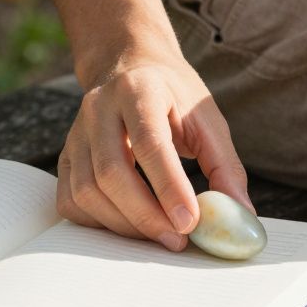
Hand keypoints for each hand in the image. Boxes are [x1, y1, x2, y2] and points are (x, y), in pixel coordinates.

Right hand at [57, 49, 251, 250]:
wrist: (128, 67)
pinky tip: (129, 225)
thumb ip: (225, 166)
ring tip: (160, 235)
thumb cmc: (173, 96)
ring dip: (124, 224)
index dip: (169, 187)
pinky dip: (98, 223)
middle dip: (145, 215)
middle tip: (177, 239)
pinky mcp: (66, 155)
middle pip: (111, 171)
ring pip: (86, 190)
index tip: (190, 222)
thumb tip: (241, 214)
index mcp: (138, 89)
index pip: (149, 143)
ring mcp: (75, 132)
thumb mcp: (206, 118)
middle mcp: (98, 107)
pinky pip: (70, 200)